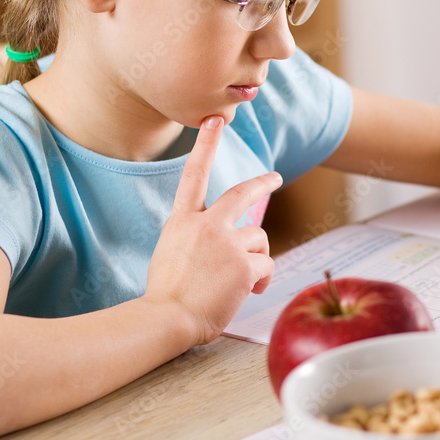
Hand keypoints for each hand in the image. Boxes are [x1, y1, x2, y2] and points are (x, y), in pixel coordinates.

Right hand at [145, 115, 281, 345]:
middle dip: (261, 183)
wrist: (166, 319)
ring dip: (255, 260)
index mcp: (182, 222)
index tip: (214, 121)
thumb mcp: (173, 255)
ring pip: (258, 240)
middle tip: (273, 178)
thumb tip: (225, 247)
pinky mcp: (245, 262)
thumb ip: (197, 241)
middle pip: (241, 194)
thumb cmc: (167, 298)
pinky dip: (261, 280)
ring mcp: (227, 242)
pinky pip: (266, 265)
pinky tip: (246, 292)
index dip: (206, 145)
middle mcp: (206, 225)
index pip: (194, 175)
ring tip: (237, 283)